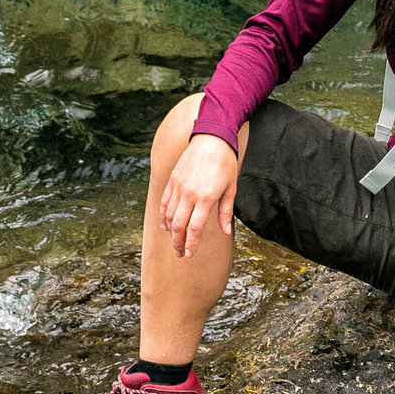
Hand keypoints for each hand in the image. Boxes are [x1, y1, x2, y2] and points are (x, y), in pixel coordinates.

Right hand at [158, 134, 239, 257]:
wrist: (212, 139)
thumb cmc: (225, 164)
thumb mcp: (231, 188)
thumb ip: (225, 211)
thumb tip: (226, 231)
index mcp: (206, 198)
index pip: (195, 227)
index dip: (191, 243)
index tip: (189, 254)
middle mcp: (189, 194)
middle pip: (179, 225)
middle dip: (178, 242)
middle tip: (180, 254)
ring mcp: (178, 186)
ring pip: (169, 215)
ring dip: (170, 231)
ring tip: (174, 241)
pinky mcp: (172, 180)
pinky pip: (164, 202)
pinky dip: (163, 216)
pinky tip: (165, 225)